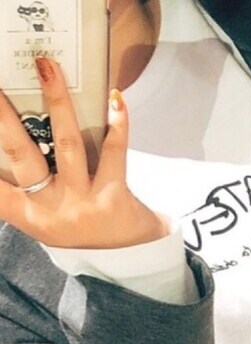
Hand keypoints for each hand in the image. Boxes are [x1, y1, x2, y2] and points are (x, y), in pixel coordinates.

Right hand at [0, 56, 167, 247]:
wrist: (132, 263)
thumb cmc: (82, 233)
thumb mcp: (45, 221)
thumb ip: (21, 193)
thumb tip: (11, 137)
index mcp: (30, 217)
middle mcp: (53, 210)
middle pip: (22, 155)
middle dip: (4, 117)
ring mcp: (84, 203)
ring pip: (67, 144)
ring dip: (56, 101)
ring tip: (46, 67)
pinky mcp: (115, 197)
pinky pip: (115, 151)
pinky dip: (116, 123)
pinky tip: (115, 99)